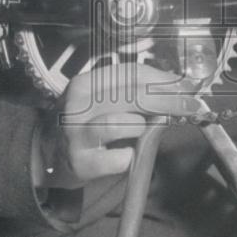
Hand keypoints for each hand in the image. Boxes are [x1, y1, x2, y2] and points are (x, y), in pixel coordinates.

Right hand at [34, 64, 204, 188]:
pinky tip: (126, 155)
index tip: (188, 86)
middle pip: (133, 95)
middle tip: (191, 106)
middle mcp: (78, 106)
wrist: (45, 155)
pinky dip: (128, 157)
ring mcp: (77, 134)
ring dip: (140, 127)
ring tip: (140, 129)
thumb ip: (132, 93)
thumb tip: (177, 89)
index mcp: (85, 84)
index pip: (132, 73)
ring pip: (121, 124)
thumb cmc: (82, 124)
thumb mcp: (100, 100)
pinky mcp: (81, 162)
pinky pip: (118, 159)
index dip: (164, 79)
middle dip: (169, 100)